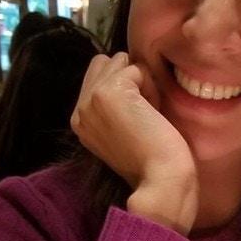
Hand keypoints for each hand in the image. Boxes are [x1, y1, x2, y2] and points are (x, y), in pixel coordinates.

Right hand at [71, 52, 197, 234]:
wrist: (160, 178)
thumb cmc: (152, 159)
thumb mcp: (121, 129)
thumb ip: (113, 105)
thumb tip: (128, 71)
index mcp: (79, 119)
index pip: (97, 74)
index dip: (124, 85)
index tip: (137, 116)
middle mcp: (79, 108)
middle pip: (107, 62)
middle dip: (130, 77)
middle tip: (144, 110)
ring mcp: (91, 99)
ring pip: (121, 62)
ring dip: (141, 80)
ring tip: (148, 111)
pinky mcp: (108, 93)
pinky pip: (137, 68)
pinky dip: (151, 86)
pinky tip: (153, 112)